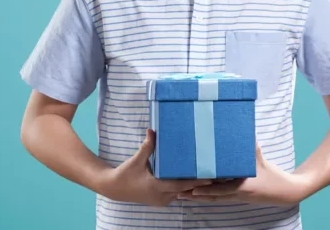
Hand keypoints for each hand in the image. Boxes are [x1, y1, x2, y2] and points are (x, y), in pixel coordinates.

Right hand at [99, 129, 213, 206]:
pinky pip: (175, 195)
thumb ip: (147, 147)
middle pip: (185, 190)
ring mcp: (161, 200)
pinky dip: (184, 189)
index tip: (211, 177)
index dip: (196, 182)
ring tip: (208, 178)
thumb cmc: (125, 174)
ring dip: (192, 187)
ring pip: (181, 194)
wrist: (114, 188)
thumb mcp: (136, 160)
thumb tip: (152, 130)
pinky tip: (194, 181)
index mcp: (157, 187)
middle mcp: (162, 196)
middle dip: (199, 184)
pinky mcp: (160, 200)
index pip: (182, 186)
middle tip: (215, 175)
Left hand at [177, 143, 309, 205]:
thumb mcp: (260, 158)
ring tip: (180, 194)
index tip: (190, 187)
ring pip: (213, 198)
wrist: (284, 192)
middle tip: (177, 191)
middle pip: (211, 196)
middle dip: (194, 194)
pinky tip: (196, 192)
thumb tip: (242, 128)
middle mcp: (236, 194)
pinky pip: (218, 197)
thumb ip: (251, 145)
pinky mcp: (236, 197)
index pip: (219, 189)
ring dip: (197, 197)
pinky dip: (207, 196)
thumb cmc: (273, 175)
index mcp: (241, 187)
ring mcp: (235, 198)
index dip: (205, 189)